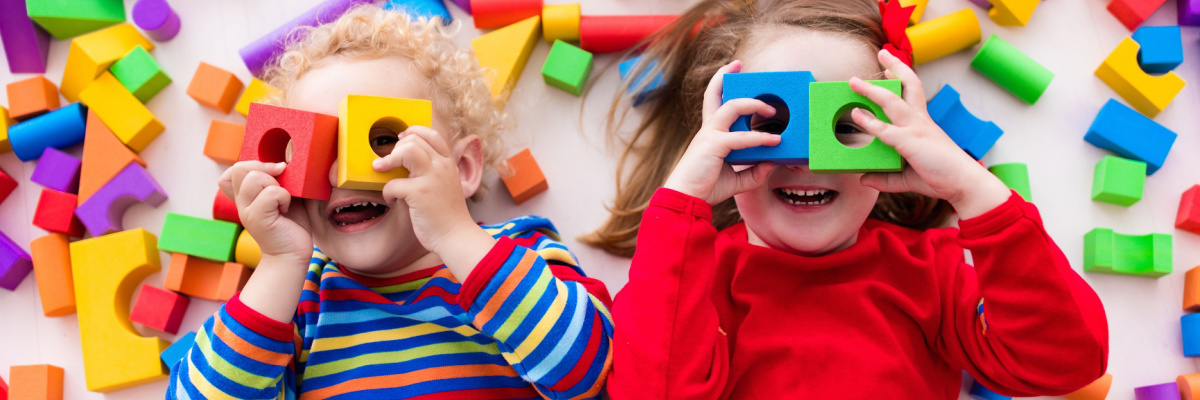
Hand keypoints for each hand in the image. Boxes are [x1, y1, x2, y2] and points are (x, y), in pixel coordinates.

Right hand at [217, 161, 313, 263]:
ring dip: (276, 185)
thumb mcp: (284, 196)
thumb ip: (279, 180)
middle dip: (265, 169)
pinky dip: (284, 197)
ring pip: (254, 178)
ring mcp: (247, 211)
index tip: (275, 173)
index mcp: (246, 196)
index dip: (253, 164)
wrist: (292, 254)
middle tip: (282, 185)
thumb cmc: (291, 225)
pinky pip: (271, 193)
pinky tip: (286, 209)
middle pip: (240, 168)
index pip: (233, 170)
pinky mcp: (257, 219)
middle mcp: (242, 202)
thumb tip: (284, 161)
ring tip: (283, 200)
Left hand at [373, 126, 487, 259]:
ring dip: (388, 160)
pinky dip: (387, 192)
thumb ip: (432, 171)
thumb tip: (407, 162)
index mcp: (448, 163)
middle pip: (414, 140)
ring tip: (380, 169)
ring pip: (406, 150)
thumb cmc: (447, 215)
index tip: (400, 140)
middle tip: (388, 163)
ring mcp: (431, 178)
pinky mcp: (419, 193)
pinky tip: (392, 201)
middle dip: (395, 149)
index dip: (413, 132)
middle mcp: (441, 166)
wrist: (456, 236)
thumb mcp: (446, 185)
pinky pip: (393, 183)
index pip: (431, 134)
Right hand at [663, 60, 781, 204]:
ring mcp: (710, 135)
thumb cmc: (705, 188)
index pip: (714, 103)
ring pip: (732, 107)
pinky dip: (759, 138)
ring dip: (754, 104)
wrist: (685, 200)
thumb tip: (772, 163)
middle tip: (739, 64)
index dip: (720, 84)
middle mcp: (708, 129)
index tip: (732, 70)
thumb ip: (754, 171)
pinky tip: (774, 141)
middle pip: (714, 93)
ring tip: (772, 111)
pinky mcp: (714, 145)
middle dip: (725, 75)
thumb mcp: (736, 180)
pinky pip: (741, 137)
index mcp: (710, 134)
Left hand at [849, 50, 1011, 218]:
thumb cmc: (941, 177)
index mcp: (923, 123)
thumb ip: (885, 178)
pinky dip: (870, 122)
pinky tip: (856, 114)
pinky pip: (886, 130)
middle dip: (895, 66)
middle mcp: (920, 121)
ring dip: (871, 90)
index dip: (902, 77)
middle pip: (908, 85)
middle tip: (882, 52)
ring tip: (853, 81)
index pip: (913, 92)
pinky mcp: (911, 142)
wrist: (965, 184)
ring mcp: (916, 129)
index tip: (890, 66)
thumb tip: (863, 179)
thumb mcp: (907, 178)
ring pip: (892, 102)